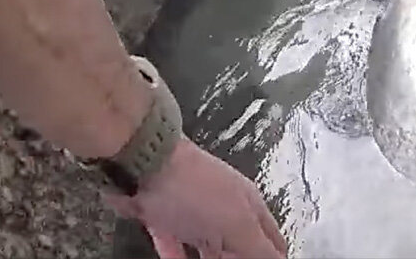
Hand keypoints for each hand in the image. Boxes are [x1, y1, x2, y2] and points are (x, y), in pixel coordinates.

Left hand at [105, 136, 287, 258]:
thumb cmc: (193, 187)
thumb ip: (260, 250)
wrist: (142, 165)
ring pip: (208, 246)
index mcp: (249, 205)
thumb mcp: (237, 224)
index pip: (273, 242)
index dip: (273, 258)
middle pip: (240, 244)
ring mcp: (194, 210)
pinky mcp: (164, 215)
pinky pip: (174, 244)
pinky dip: (177, 256)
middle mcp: (225, 206)